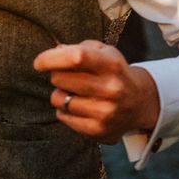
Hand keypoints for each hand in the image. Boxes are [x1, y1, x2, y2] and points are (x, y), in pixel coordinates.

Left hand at [33, 39, 159, 143]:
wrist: (139, 102)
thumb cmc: (114, 72)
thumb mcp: (104, 52)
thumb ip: (80, 48)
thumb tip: (54, 52)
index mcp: (111, 64)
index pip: (76, 57)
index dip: (52, 58)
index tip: (39, 62)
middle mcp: (110, 88)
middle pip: (61, 79)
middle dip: (57, 75)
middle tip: (68, 76)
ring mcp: (105, 111)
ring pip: (59, 100)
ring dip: (59, 94)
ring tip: (73, 92)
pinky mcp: (98, 130)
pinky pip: (64, 117)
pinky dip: (64, 111)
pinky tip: (78, 106)